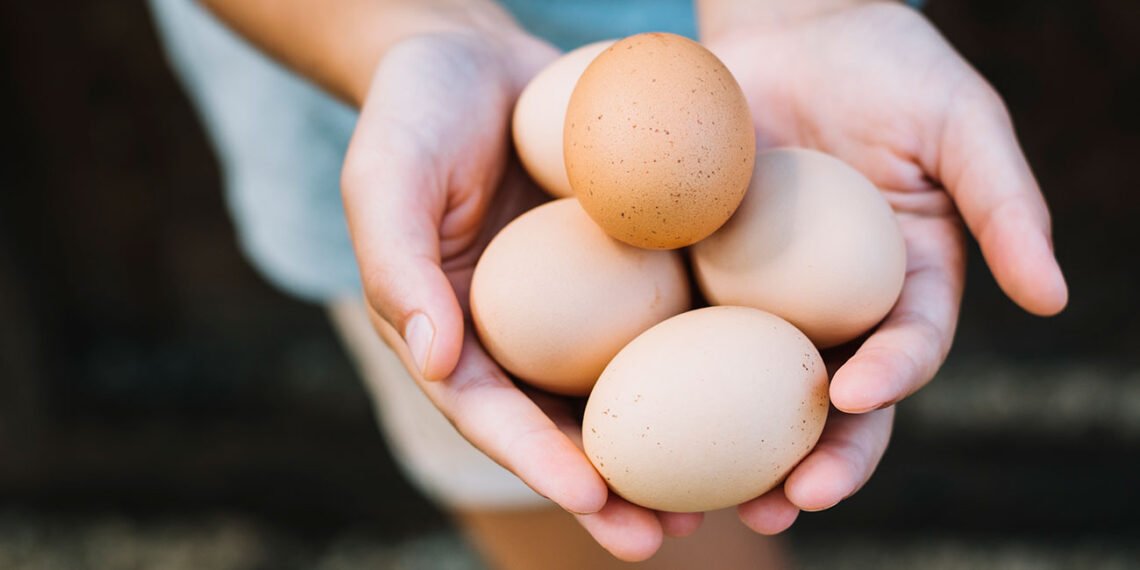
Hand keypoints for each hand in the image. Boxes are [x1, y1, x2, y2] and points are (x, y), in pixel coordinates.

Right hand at [341, 31, 700, 560]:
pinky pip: (664, 322)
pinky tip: (758, 394)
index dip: (539, 461)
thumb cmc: (416, 111)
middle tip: (666, 539)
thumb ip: (397, 261)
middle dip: (614, 492)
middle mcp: (516, 336)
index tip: (593, 502)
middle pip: (564, 427)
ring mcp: (574, 307)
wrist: (474, 56)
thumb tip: (435, 359)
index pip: (489, 413)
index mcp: (451, 334)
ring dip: (671, 454)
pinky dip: (704, 367)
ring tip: (728, 500)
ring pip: (624, 393)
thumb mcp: (388, 174)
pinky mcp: (622, 270)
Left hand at [705, 3, 1068, 531]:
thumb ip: (1005, 205)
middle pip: (826, 400)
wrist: (794, 26)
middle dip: (816, 458)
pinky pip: (682, 329)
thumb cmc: (891, 67)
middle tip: (789, 502)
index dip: (887, 383)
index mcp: (904, 287)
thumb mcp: (963, 125)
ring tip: (706, 501)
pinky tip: (639, 411)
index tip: (853, 397)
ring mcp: (763, 296)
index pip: (904, 353)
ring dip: (733, 452)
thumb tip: (1052, 299)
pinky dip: (665, 375)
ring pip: (749, 390)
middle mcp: (834, 308)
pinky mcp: (703, 273)